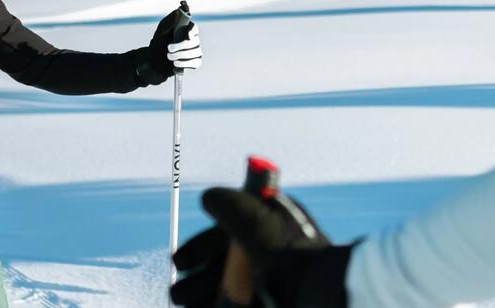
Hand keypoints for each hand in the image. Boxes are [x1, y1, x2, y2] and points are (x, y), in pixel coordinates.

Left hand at [137, 8, 201, 86]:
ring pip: (196, 52)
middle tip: (169, 49)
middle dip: (182, 46)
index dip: (193, 31)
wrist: (154, 61)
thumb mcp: (161, 31)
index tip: (187, 36)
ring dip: (182, 55)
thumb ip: (170, 21)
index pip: (194, 28)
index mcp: (185, 30)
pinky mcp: (194, 62)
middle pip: (195, 41)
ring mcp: (195, 51)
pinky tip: (175, 64)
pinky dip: (185, 64)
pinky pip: (196, 63)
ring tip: (169, 57)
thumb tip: (179, 10)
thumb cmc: (158, 43)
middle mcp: (193, 40)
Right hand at [170, 187, 351, 307]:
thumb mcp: (255, 221)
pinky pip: (233, 302)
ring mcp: (271, 280)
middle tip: (178, 292)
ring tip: (185, 302)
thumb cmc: (287, 256)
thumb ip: (229, 203)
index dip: (202, 246)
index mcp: (272, 229)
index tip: (180, 261)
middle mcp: (271, 254)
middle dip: (197, 277)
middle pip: (224, 265)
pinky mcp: (268, 300)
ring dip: (200, 295)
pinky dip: (215, 304)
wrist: (317, 293)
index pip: (229, 233)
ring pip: (226, 287)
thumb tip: (210, 196)